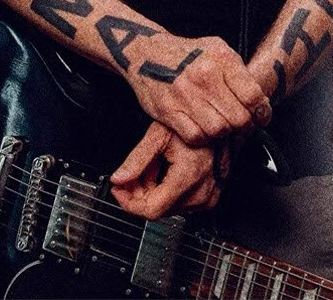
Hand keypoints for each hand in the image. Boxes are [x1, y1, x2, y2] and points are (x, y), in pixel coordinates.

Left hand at [108, 121, 231, 218]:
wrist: (214, 121)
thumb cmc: (190, 123)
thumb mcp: (157, 135)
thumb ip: (136, 159)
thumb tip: (118, 179)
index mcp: (189, 175)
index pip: (152, 209)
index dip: (129, 203)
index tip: (119, 189)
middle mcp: (202, 190)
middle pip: (158, 210)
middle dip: (139, 194)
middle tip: (131, 173)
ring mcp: (208, 196)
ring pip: (168, 209)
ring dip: (153, 192)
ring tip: (150, 167)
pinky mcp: (210, 196)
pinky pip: (181, 204)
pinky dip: (166, 192)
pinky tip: (162, 173)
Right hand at [125, 34, 271, 145]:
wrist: (146, 53)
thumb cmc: (188, 55)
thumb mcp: (217, 51)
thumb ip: (239, 75)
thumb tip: (261, 104)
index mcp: (221, 59)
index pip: (253, 96)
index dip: (262, 112)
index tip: (261, 117)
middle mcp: (204, 76)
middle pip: (238, 118)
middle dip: (242, 124)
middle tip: (238, 122)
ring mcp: (184, 94)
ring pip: (219, 130)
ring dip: (221, 131)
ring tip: (219, 123)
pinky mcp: (168, 110)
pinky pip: (196, 136)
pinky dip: (202, 137)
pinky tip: (201, 126)